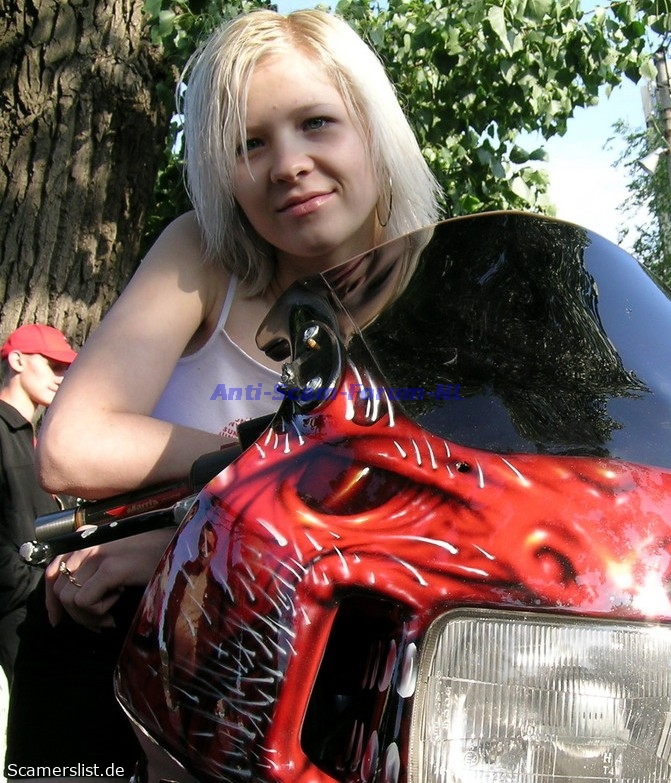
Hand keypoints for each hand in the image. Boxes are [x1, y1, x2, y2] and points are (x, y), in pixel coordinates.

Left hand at [45, 527, 174, 631]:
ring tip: (110, 614)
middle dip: (75, 615)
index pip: (51, 572)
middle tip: (100, 622)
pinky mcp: (109, 569)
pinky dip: (99, 611)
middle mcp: (86, 544)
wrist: (178, 545)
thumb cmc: (151, 553)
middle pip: (58, 590)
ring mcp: (97, 555)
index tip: (58, 619)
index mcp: (85, 539)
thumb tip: (73, 601)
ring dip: (89, 616)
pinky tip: (118, 600)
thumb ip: (93, 569)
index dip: (51, 601)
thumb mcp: (115, 557)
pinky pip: (85, 602)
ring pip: (70, 600)